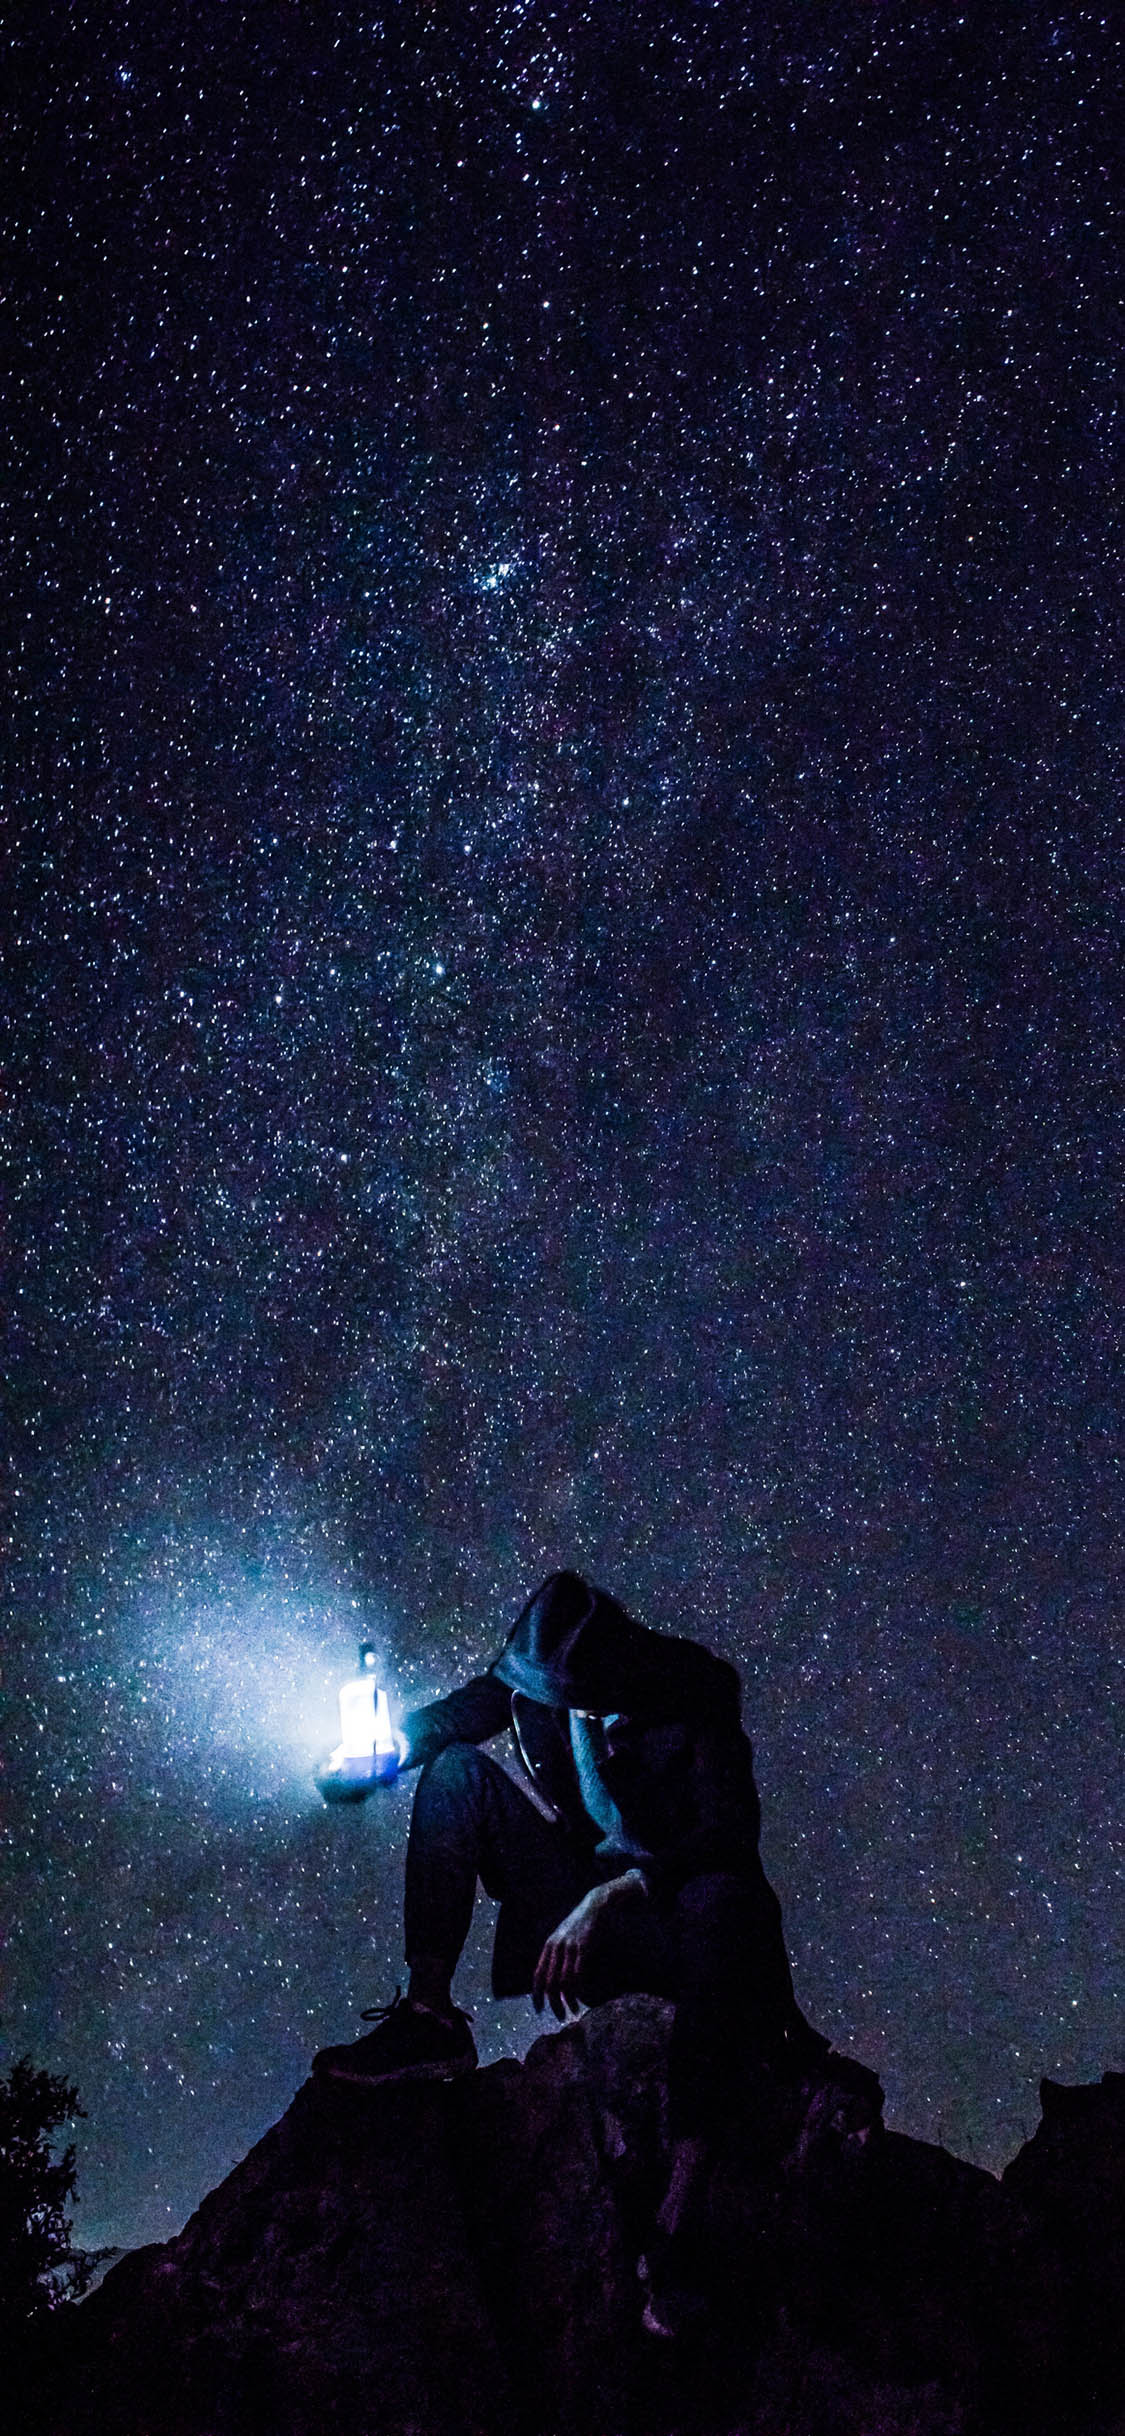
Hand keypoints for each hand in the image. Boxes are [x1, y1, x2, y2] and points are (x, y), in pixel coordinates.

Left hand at [532, 1872, 645, 2019]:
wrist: (594, 1905)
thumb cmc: (580, 1924)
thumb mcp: (562, 1937)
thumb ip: (555, 1954)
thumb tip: (552, 1977)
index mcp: (548, 1945)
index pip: (538, 1974)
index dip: (537, 1994)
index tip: (539, 2010)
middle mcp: (556, 1946)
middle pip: (549, 1982)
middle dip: (553, 2003)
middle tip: (560, 2016)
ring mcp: (569, 1947)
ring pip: (563, 1981)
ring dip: (567, 2000)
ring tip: (573, 2010)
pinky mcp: (583, 1947)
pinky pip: (578, 1974)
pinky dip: (578, 1989)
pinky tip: (582, 1998)